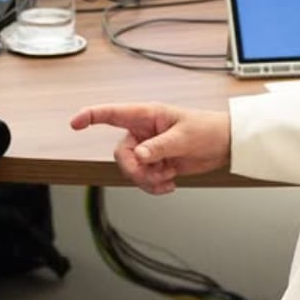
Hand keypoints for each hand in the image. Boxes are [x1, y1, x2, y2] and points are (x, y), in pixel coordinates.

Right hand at [70, 103, 229, 193]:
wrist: (225, 145)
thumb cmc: (208, 130)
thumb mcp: (184, 137)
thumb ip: (159, 147)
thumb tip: (139, 156)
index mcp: (147, 116)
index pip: (112, 114)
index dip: (90, 117)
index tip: (74, 123)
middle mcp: (143, 132)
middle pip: (121, 154)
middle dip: (134, 169)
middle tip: (153, 175)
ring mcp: (148, 148)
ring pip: (131, 169)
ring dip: (147, 180)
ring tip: (167, 179)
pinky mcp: (156, 163)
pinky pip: (144, 179)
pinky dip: (154, 186)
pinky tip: (169, 184)